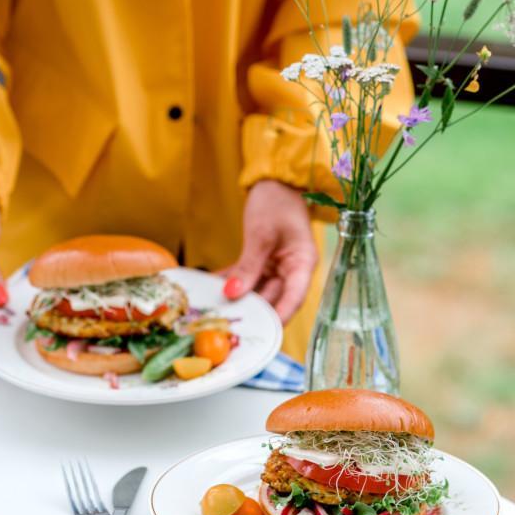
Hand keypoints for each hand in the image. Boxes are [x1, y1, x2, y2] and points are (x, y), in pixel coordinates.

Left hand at [221, 180, 317, 323]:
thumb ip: (248, 266)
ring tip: (214, 310)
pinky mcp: (264, 263)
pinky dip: (231, 283)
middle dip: (251, 312)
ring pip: (258, 292)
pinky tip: (212, 288)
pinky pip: (247, 278)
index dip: (278, 317)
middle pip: (273, 298)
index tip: (260, 332)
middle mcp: (293, 270)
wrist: (276, 181)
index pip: (293, 298)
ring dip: (238, 299)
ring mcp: (278, 268)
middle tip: (226, 324)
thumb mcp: (261, 234)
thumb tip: (233, 294)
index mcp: (303, 263)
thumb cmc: (277, 201)